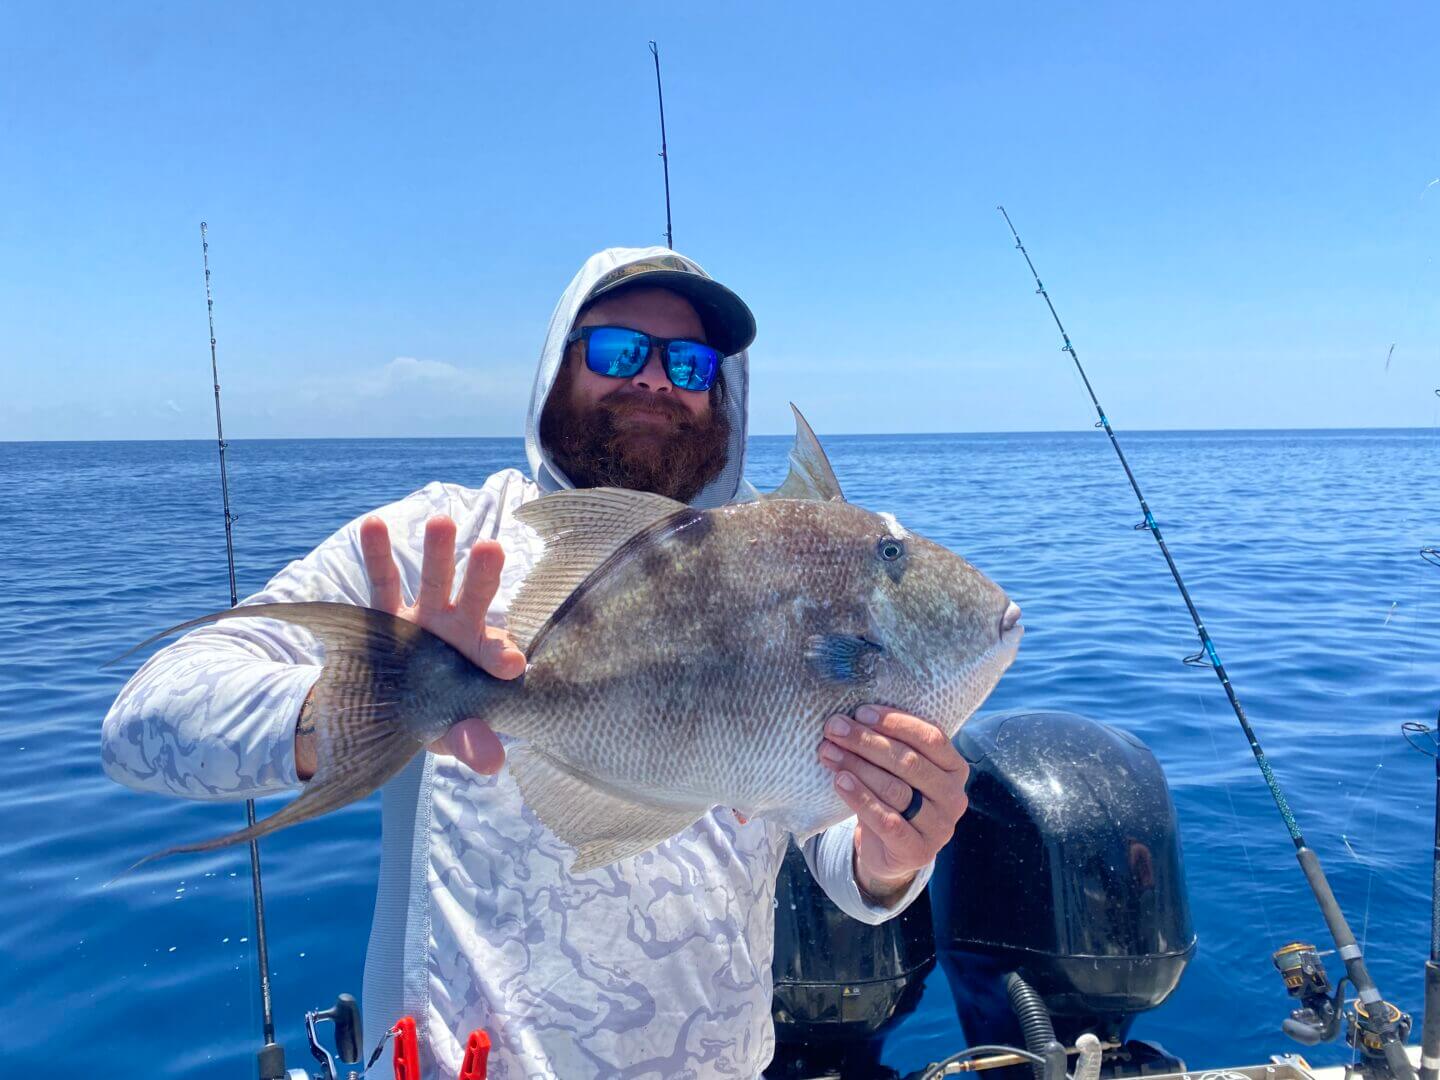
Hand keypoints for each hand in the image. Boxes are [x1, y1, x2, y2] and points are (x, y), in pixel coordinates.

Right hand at [294, 514, 525, 780]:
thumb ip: (470, 742)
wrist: (384, 708)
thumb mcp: (449, 734)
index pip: (495, 654)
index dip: (502, 655)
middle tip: (492, 548)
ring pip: (433, 581)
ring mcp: (421, 617)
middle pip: (473, 599)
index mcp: (478, 658)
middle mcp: (455, 630)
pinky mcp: (384, 615)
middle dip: (481, 576)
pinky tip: (374, 524)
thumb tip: (493, 762)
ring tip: (441, 521)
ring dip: (437, 553)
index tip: (511, 662)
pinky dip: (377, 554)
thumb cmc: (433, 717)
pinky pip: (383, 582)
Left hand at [818, 704, 969, 903]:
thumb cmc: (894, 797)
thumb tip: (850, 717)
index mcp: (955, 768)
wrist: (891, 852)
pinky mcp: (918, 850)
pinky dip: (860, 798)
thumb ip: (889, 745)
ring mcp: (940, 826)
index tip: (861, 712)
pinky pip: (886, 820)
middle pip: (909, 762)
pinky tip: (840, 782)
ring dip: (858, 767)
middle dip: (867, 742)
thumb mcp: (900, 771)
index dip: (895, 722)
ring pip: (895, 789)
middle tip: (834, 729)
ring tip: (829, 752)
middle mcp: (954, 796)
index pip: (931, 738)